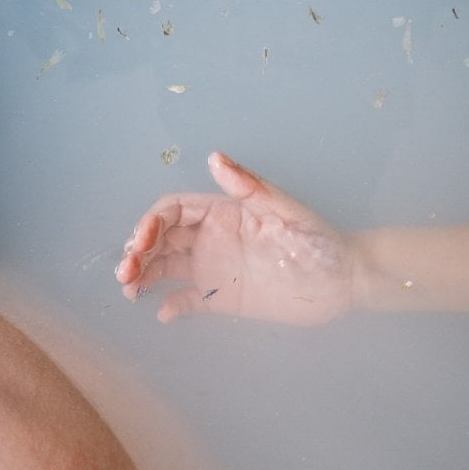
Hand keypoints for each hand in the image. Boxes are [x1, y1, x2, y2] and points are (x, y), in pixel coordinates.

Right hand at [116, 152, 354, 324]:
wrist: (341, 282)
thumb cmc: (318, 242)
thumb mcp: (286, 211)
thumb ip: (250, 187)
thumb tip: (214, 157)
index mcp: (223, 213)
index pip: (175, 211)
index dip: (152, 222)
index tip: (141, 242)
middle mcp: (212, 239)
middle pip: (163, 240)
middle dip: (139, 250)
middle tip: (126, 272)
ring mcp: (215, 268)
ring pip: (167, 267)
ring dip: (144, 274)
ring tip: (130, 290)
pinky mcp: (223, 298)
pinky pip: (188, 300)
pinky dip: (171, 305)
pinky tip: (161, 312)